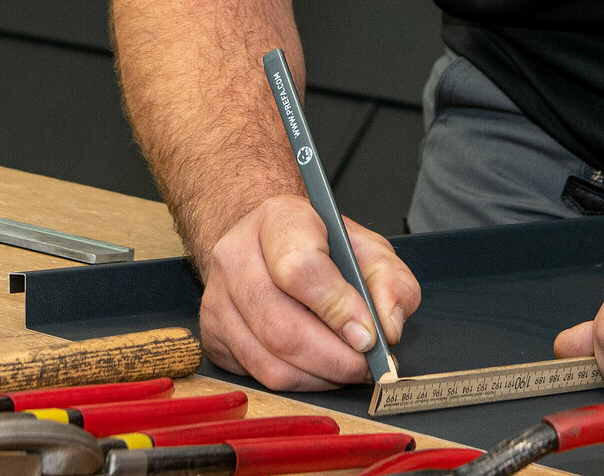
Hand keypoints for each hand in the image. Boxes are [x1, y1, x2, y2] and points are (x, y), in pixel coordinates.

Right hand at [196, 194, 420, 388]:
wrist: (267, 242)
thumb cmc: (318, 245)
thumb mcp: (366, 247)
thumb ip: (390, 280)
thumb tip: (387, 326)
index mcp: (277, 220)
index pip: (299, 270)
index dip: (338, 309)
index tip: (368, 334)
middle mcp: (235, 256)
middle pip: (282, 328)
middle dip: (335, 359)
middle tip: (366, 365)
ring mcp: (217, 299)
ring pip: (269, 363)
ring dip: (319, 377)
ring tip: (346, 368)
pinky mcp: (213, 335)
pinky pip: (258, 377)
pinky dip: (298, 383)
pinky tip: (317, 367)